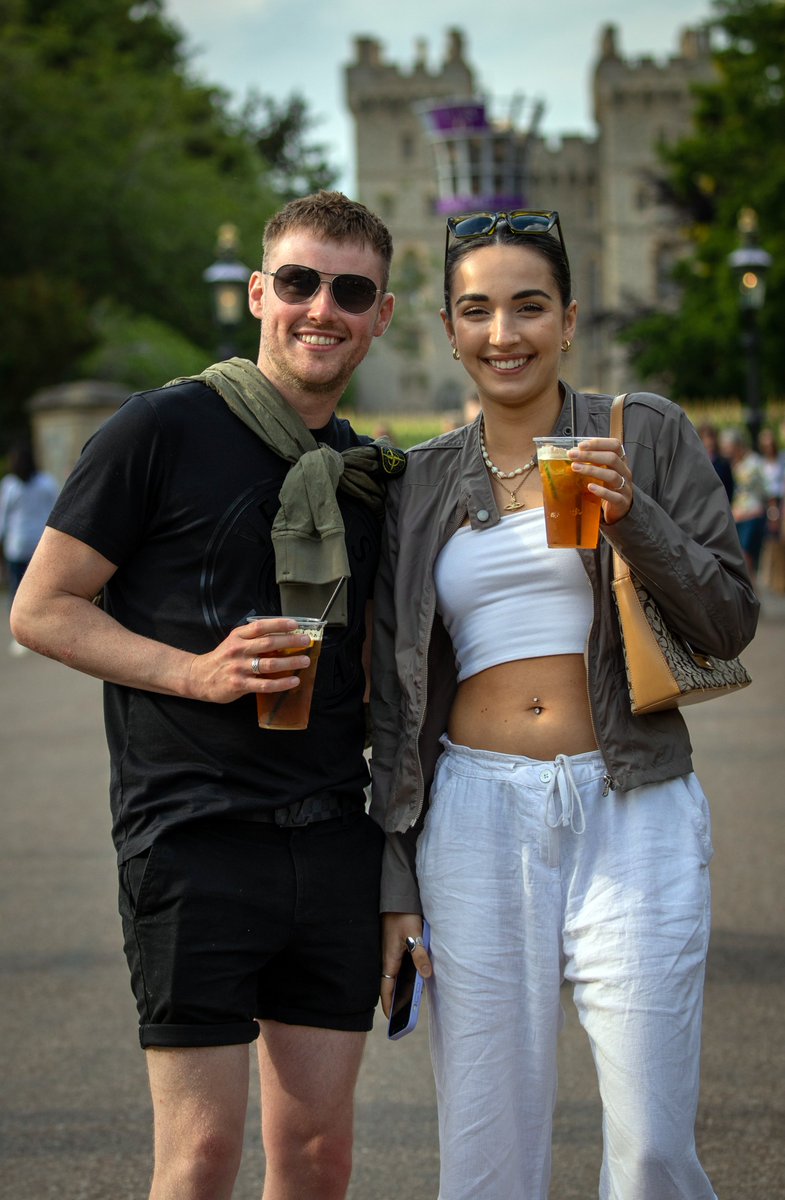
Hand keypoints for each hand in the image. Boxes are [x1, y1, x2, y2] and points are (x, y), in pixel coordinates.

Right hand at [185, 616, 311, 703]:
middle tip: (306, 641)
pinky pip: (265, 685)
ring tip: (305, 661)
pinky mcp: (240, 685)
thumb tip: (282, 636)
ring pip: (269, 664)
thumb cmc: (223, 658)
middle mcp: (238, 650)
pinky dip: (281, 683)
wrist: (199, 677)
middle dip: (290, 641)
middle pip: (269, 643)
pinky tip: (293, 681)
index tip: (295, 624)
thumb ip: (253, 638)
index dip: (279, 624)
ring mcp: (239, 668)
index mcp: (238, 636)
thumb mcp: (234, 642)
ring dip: (290, 662)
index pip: (261, 626)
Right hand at [380, 912, 431, 1018]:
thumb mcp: (415, 936)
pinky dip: (406, 974)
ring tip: (412, 999)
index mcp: (389, 959)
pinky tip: (417, 975)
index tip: (392, 1019)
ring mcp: (391, 952)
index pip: (385, 988)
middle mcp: (388, 958)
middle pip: (390, 983)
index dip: (388, 1004)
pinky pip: (400, 965)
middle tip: (404, 1013)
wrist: (398, 897)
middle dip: (396, 999)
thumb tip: (426, 976)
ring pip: (396, 974)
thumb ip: (420, 956)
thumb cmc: (404, 915)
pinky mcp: (396, 945)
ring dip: (402, 986)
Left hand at [569, 437, 632, 524]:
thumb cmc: (609, 486)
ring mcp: (625, 487)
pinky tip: (589, 487)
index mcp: (620, 461)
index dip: (599, 443)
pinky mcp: (622, 502)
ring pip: (612, 475)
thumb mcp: (604, 471)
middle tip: (572, 455)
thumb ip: (592, 461)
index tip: (581, 445)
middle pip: (612, 458)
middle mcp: (624, 472)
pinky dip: (601, 491)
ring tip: (575, 468)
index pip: (614, 445)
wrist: (620, 509)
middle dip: (590, 455)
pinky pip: (613, 496)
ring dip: (592, 470)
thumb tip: (573, 452)